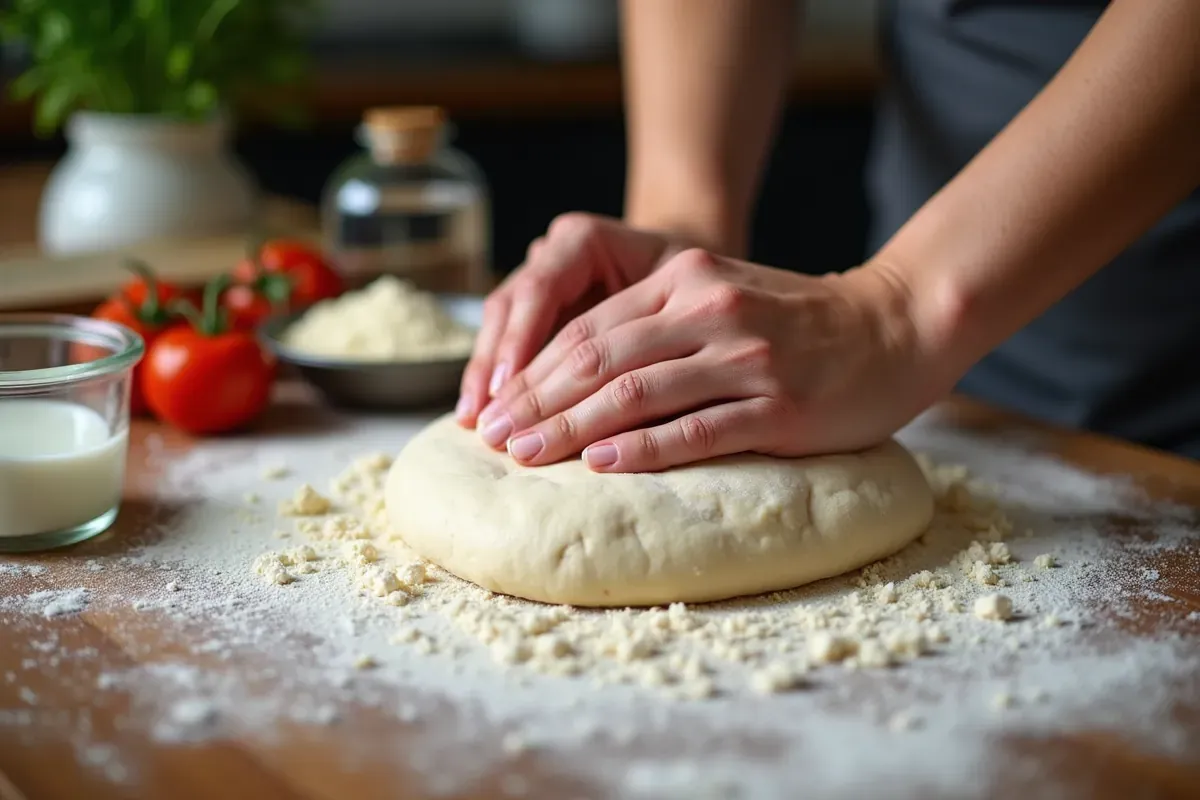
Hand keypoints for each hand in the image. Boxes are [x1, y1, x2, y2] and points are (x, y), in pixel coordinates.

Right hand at [456, 213, 692, 425]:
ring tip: (473, 423)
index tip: (510, 387)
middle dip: (496, 366)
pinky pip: (506, 343)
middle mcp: (552, 254)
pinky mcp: (535, 310)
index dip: (522, 339)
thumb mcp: (688, 310)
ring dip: (485, 376)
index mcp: (586, 241)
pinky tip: (478, 418)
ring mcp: (537, 279)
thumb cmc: (700, 296)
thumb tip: (621, 399)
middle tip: (488, 419)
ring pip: (499, 324)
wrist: (695, 283)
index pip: (543, 287)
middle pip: (511, 307)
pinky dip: (497, 382)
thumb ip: (653, 342)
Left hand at [476, 249, 953, 471]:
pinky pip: (695, 430)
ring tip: (526, 457)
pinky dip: (643, 448)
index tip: (493, 408)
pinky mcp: (778, 406)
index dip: (532, 371)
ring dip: (571, 429)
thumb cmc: (800, 323)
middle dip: (536, 402)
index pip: (589, 329)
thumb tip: (576, 375)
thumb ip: (658, 323)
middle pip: (598, 360)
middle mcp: (709, 310)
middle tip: (491, 439)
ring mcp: (745, 358)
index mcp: (686, 279)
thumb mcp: (723, 295)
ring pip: (636, 395)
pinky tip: (602, 465)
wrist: (897, 327)